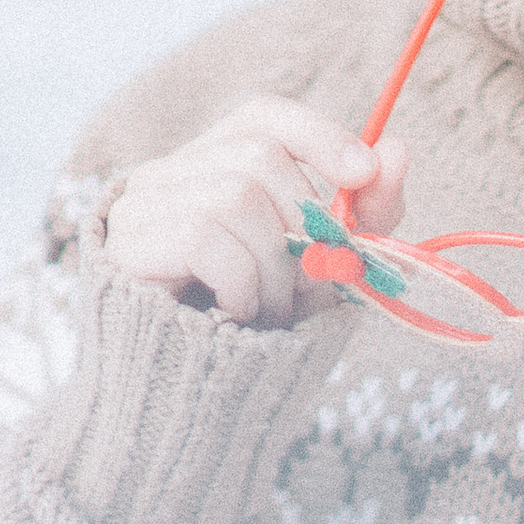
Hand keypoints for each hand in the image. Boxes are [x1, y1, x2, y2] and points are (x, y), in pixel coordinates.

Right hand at [104, 98, 408, 326]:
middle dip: (301, 226)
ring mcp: (140, 208)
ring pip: (235, 196)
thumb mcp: (321, 271)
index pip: (263, 116)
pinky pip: (203, 237)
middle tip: (305, 288)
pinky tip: (233, 315)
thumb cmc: (253, 328)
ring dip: (272, 267)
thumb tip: (397, 149)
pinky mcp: (125, 248)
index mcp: (212, 168)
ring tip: (268, 311)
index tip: (362, 172)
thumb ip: (362, 216)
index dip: (317, 133)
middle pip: (258, 156)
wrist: (183, 407)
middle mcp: (167, 175)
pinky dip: (239, 282)